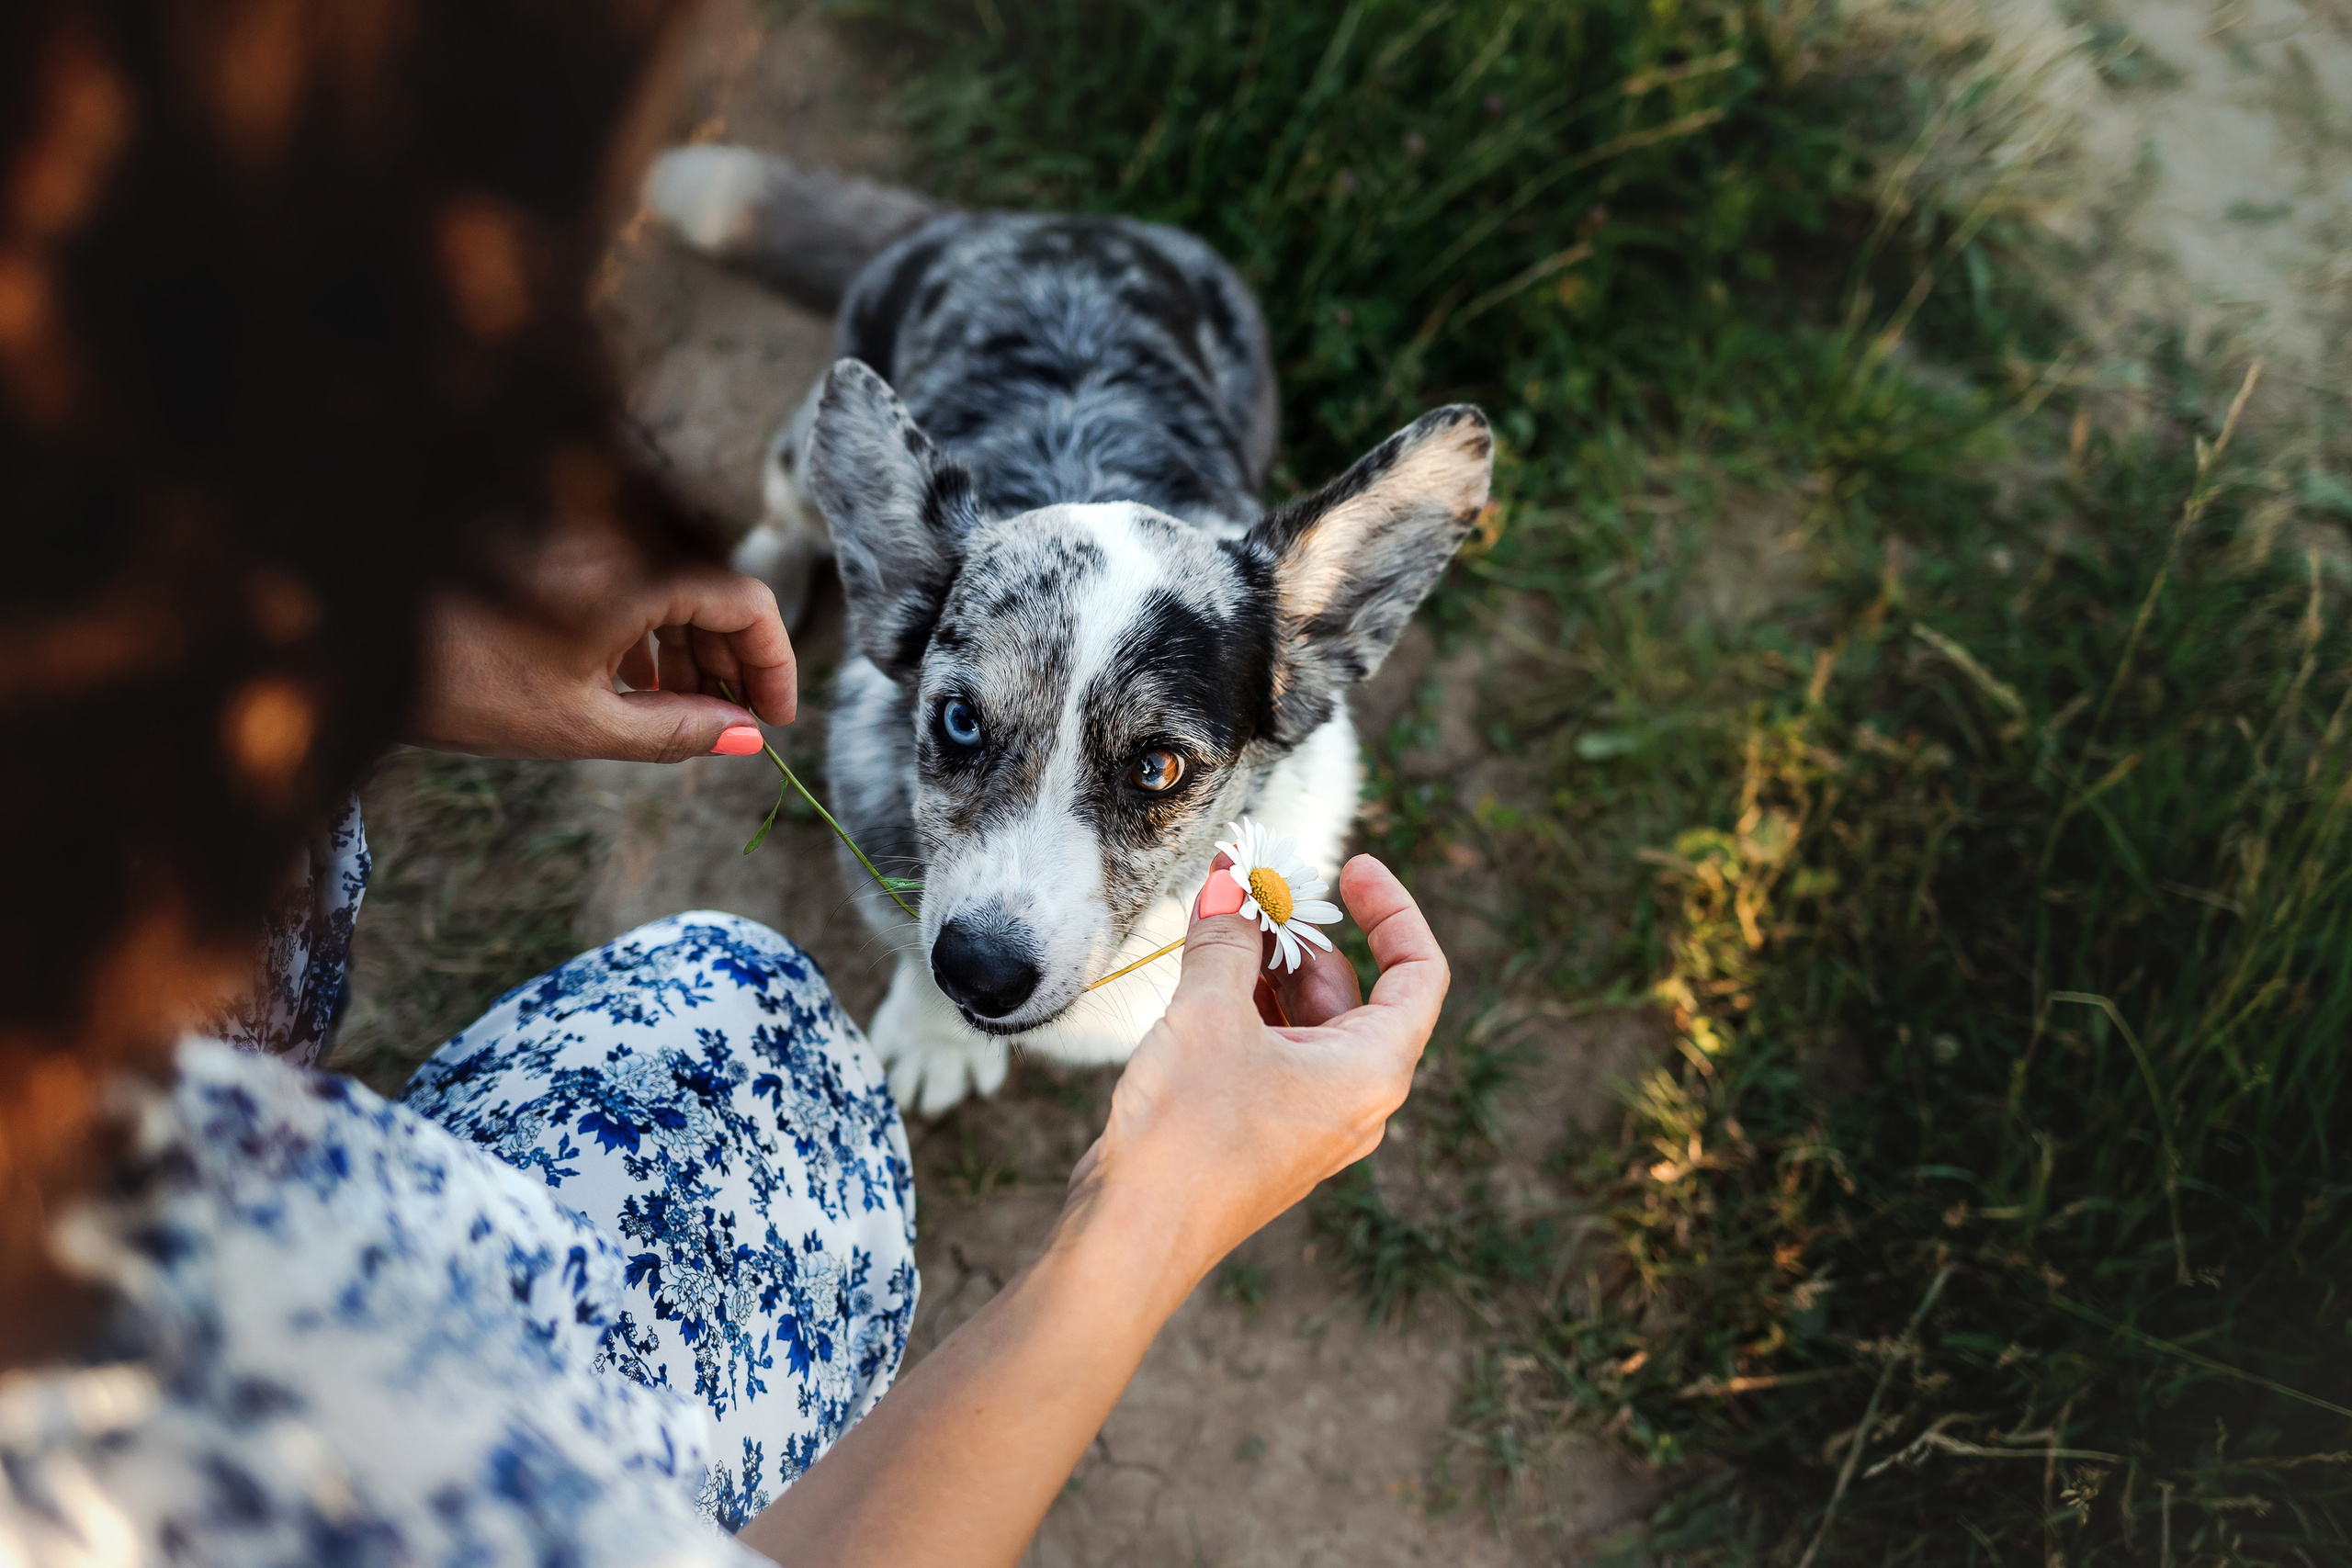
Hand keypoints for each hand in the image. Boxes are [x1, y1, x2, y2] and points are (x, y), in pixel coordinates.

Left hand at [406, 518, 795, 761]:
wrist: (353, 636)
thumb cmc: (462, 682)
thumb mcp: (581, 724)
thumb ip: (677, 731)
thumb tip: (747, 741)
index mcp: (640, 569)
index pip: (749, 604)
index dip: (774, 666)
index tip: (775, 723)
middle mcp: (622, 536)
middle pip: (717, 592)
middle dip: (736, 664)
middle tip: (737, 728)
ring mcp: (591, 536)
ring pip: (677, 586)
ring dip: (695, 649)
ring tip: (689, 715)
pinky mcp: (562, 544)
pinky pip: (634, 577)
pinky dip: (651, 628)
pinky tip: (636, 682)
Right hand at [738, 850, 1446, 1567]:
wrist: (1132, 1236)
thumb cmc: (1187, 1133)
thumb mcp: (1209, 1014)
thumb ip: (1226, 940)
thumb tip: (1230, 885)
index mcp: (1372, 1071)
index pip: (1418, 974)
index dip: (1393, 911)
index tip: (1351, 868)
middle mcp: (1353, 1097)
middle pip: (1352, 990)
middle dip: (1301, 933)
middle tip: (1251, 886)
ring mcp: (1308, 1118)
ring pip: (1305, 1019)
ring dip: (1265, 965)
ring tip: (1216, 921)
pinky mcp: (1263, 1130)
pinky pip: (1271, 1049)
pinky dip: (1245, 1005)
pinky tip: (1201, 973)